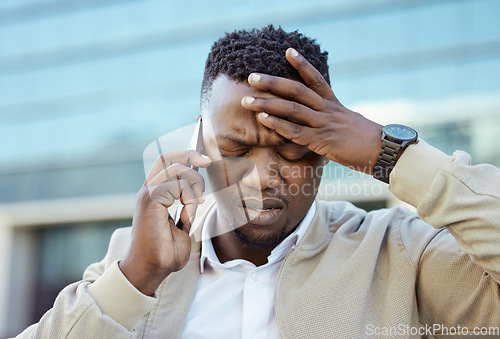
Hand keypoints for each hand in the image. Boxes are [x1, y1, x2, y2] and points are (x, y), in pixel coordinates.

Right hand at [119, 150, 210, 295]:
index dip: (184, 155)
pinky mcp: (149, 200)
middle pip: (168, 158)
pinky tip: (188, 214)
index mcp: (154, 195)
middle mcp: (148, 191)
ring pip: (176, 169)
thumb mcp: (182, 226)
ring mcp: (147, 194)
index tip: (203, 158)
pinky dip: (190, 199)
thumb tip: (197, 196)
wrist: (152, 268)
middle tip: (206, 162)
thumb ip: (186, 209)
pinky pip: (177, 186)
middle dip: (190, 155)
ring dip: (194, 184)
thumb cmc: (165, 252)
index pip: (165, 162)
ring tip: (196, 205)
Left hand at [241, 48, 382, 174]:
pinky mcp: (322, 141)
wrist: (382, 150)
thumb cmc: (364, 140)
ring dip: (267, 104)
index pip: (315, 79)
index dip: (301, 64)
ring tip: (247, 100)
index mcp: (333, 104)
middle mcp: (327, 110)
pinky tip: (263, 120)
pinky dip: (278, 125)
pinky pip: (296, 132)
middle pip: (296, 91)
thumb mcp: (348, 122)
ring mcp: (323, 124)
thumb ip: (331, 118)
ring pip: (291, 110)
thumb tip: (319, 120)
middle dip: (272, 83)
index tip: (288, 51)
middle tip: (252, 77)